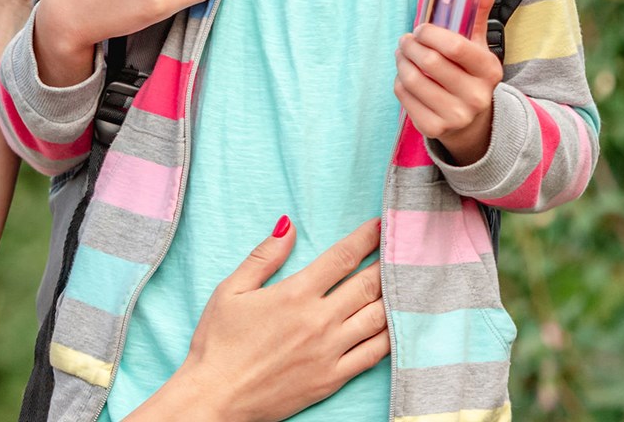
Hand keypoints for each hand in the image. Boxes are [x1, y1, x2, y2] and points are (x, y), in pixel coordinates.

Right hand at [153, 218, 390, 421]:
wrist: (217, 397)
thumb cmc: (217, 343)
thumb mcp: (230, 290)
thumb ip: (263, 257)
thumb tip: (288, 225)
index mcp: (295, 294)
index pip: (342, 258)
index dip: (366, 238)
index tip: (380, 225)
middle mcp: (319, 320)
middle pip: (368, 284)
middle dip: (388, 262)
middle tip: (402, 248)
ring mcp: (330, 351)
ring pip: (377, 317)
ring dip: (395, 295)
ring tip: (407, 281)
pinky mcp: (334, 378)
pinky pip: (374, 354)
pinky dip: (391, 336)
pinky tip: (398, 323)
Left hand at [396, 0, 502, 163]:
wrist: (472, 121)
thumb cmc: (470, 71)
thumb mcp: (478, 41)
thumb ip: (481, 5)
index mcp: (489, 70)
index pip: (456, 47)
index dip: (430, 33)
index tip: (421, 28)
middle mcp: (476, 97)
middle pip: (429, 62)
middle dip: (410, 45)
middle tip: (407, 39)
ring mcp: (455, 116)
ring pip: (412, 79)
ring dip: (401, 60)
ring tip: (403, 53)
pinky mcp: (434, 129)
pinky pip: (403, 96)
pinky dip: (398, 81)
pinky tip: (405, 75)